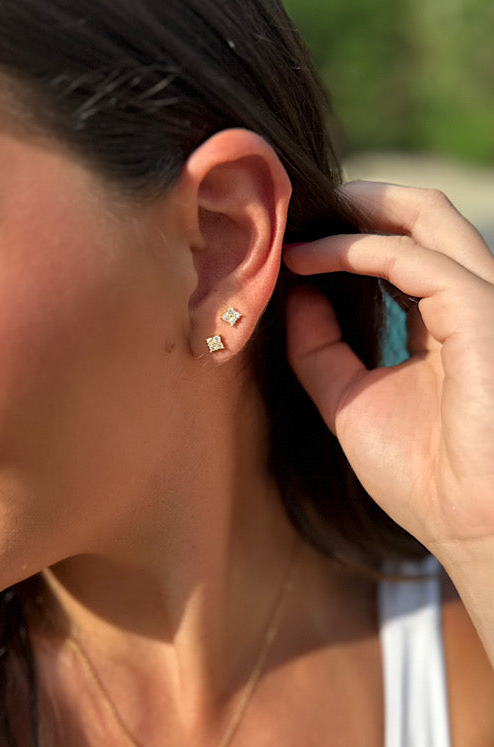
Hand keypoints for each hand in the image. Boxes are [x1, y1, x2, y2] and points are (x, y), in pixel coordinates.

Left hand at [282, 181, 493, 569]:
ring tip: (302, 216)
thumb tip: (292, 292)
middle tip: (302, 204)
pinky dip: (358, 249)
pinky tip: (310, 259)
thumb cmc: (419, 474)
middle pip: (425, 218)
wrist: (462, 524)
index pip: (405, 252)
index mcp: (445, 323)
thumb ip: (320, 346)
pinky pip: (416, 260)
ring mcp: (480, 305)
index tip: (294, 238)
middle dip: (362, 201)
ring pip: (429, 219)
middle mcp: (468, 304)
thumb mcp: (349, 398)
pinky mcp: (480, 315)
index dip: (351, 235)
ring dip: (360, 208)